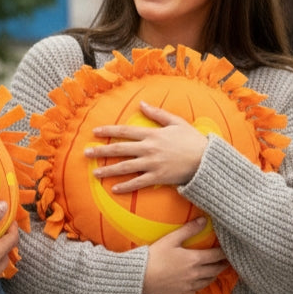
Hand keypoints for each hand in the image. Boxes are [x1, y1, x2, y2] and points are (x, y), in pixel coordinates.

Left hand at [85, 101, 207, 192]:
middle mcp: (148, 148)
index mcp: (152, 134)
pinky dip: (125, 187)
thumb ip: (157, 114)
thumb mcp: (176, 122)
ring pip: (125, 167)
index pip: (125, 131)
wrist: (206, 160)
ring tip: (95, 173)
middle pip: (120, 149)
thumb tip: (141, 104)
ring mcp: (152, 164)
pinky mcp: (158, 178)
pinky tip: (114, 189)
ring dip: (108, 170)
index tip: (95, 132)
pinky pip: (138, 183)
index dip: (108, 131)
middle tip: (86, 153)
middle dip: (101, 151)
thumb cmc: (192, 140)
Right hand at [142, 218, 227, 293]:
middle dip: (223, 264)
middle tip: (228, 261)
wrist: (140, 277)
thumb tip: (204, 220)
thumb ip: (189, 229)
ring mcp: (189, 285)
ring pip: (208, 281)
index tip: (230, 250)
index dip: (225, 252)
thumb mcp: (171, 239)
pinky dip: (202, 284)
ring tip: (216, 270)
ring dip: (214, 275)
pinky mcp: (182, 293)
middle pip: (216, 270)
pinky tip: (199, 281)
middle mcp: (196, 274)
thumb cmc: (154, 256)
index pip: (216, 256)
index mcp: (195, 260)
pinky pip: (198, 289)